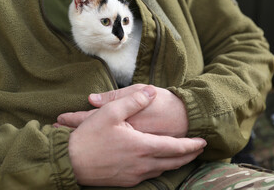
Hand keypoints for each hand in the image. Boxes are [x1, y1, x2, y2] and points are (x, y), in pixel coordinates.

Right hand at [67, 85, 205, 186]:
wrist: (71, 162)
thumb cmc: (90, 137)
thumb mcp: (111, 112)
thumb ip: (134, 101)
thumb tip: (151, 92)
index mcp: (143, 146)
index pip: (176, 147)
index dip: (192, 145)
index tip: (203, 142)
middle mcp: (143, 164)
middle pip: (173, 162)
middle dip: (189, 156)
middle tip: (199, 151)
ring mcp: (134, 175)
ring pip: (162, 170)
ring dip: (175, 163)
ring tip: (183, 156)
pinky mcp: (126, 181)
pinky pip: (150, 175)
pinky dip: (160, 168)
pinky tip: (158, 164)